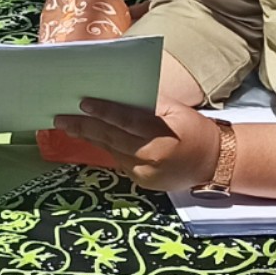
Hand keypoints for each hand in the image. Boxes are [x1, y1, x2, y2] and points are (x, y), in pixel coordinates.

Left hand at [52, 96, 224, 192]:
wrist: (215, 163)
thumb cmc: (195, 129)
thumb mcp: (177, 110)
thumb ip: (150, 103)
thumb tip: (120, 92)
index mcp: (162, 135)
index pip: (127, 121)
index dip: (104, 112)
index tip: (83, 103)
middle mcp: (151, 157)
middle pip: (112, 138)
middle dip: (84, 127)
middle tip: (61, 118)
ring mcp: (145, 173)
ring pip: (111, 151)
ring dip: (90, 138)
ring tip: (70, 126)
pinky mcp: (142, 182)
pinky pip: (120, 162)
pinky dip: (107, 149)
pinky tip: (92, 138)